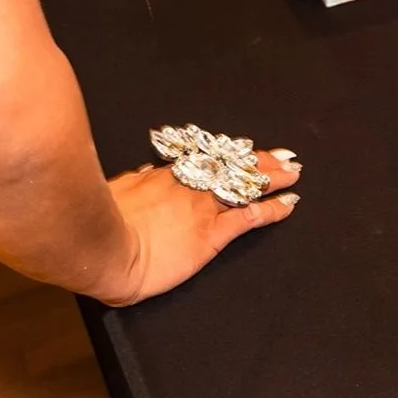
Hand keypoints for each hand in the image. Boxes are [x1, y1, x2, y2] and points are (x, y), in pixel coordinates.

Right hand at [91, 149, 301, 306]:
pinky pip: (249, 217)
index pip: (208, 160)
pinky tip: (289, 204)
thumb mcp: (119, 192)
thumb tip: (145, 172)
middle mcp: (192, 185)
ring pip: (247, 186)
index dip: (230, 154)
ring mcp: (204, 208)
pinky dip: (272, 209)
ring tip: (293, 173)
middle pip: (233, 167)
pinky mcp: (212, 234)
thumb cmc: (104, 222)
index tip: (245, 148)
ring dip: (273, 178)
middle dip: (260, 162)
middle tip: (283, 155)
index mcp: (168, 176)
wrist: (106, 249)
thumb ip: (136, 183)